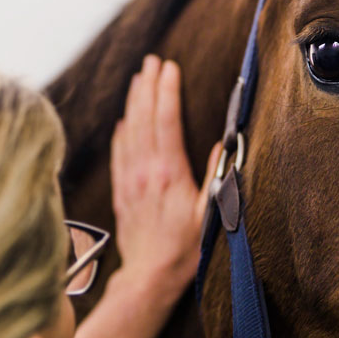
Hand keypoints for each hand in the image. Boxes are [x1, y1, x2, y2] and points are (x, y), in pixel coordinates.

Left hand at [111, 54, 221, 305]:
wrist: (150, 276)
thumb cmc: (184, 249)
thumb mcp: (209, 214)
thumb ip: (215, 178)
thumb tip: (220, 146)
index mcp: (168, 174)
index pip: (166, 122)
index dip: (167, 91)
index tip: (169, 67)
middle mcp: (145, 173)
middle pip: (143, 119)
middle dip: (147, 87)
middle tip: (151, 61)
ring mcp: (130, 182)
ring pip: (129, 132)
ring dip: (133, 103)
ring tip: (138, 79)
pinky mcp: (122, 193)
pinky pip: (119, 154)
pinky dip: (121, 133)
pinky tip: (124, 121)